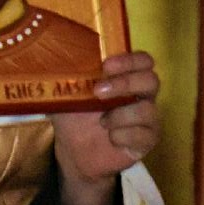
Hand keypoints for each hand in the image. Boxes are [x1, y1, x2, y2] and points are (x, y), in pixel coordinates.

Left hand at [53, 53, 160, 204]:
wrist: (76, 151)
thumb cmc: (75, 116)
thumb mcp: (66, 93)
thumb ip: (67, 73)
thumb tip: (53, 53)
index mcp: (126, 76)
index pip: (143, 60)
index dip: (129, 61)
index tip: (105, 66)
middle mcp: (142, 94)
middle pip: (151, 80)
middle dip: (125, 84)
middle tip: (98, 92)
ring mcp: (148, 117)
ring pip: (147, 110)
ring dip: (120, 116)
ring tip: (102, 123)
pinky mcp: (148, 139)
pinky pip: (144, 134)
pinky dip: (123, 136)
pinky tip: (111, 139)